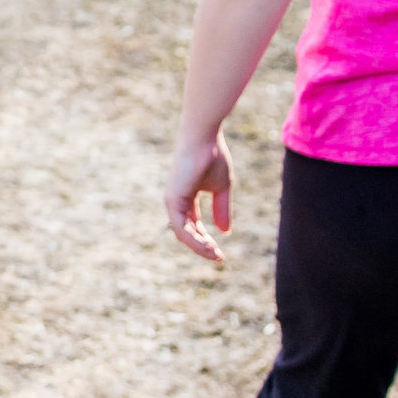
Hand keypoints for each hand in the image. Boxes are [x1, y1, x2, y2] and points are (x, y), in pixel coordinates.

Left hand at [165, 130, 234, 263]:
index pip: (194, 225)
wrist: (205, 139)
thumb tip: (224, 232)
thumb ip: (222, 209)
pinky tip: (209, 247)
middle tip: (218, 258)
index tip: (220, 252)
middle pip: (187, 233)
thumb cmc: (213, 157)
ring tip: (215, 255)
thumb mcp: (222, 188)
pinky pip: (182, 228)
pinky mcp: (173, 201)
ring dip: (200, 247)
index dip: (206, 240)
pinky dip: (195, 240)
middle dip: (203, 247)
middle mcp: (176, 202)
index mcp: (186, 198)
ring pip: (183, 235)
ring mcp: (172, 202)